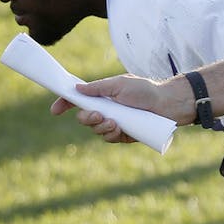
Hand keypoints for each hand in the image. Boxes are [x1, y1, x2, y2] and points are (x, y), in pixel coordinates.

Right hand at [51, 74, 191, 141]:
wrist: (169, 104)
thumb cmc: (146, 90)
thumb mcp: (120, 84)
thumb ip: (98, 87)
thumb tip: (76, 88)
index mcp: (103, 96)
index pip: (78, 101)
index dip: (64, 104)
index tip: (55, 110)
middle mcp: (107, 110)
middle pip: (84, 118)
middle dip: (86, 118)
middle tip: (97, 115)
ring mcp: (115, 123)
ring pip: (96, 130)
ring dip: (101, 127)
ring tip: (115, 122)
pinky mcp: (125, 134)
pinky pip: (110, 139)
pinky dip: (111, 135)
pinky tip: (118, 129)